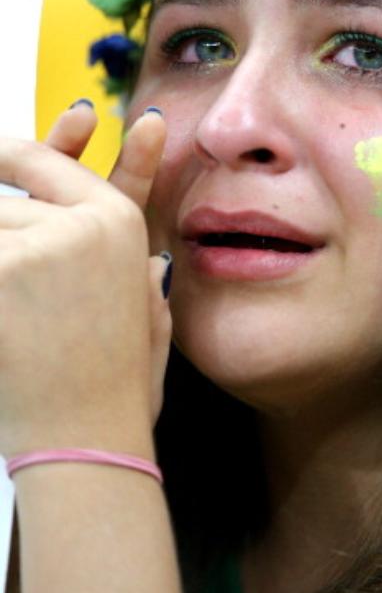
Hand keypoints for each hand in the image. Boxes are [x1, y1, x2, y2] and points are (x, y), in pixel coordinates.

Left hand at [0, 107, 168, 457]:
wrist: (88, 440)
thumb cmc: (115, 389)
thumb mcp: (149, 322)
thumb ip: (147, 282)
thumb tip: (155, 264)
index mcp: (119, 223)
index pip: (46, 162)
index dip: (8, 153)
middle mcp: (86, 221)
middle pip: (1, 205)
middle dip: (3, 243)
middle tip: (24, 301)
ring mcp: (42, 243)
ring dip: (1, 270)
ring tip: (23, 326)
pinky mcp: (4, 268)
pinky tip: (10, 325)